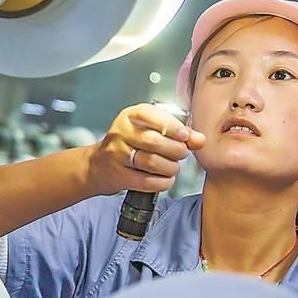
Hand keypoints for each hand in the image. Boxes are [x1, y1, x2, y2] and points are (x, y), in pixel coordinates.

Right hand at [85, 103, 205, 195]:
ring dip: (170, 167)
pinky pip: (146, 181)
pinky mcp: (118, 175)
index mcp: (129, 116)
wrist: (98, 165)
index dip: (171, 126)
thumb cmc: (127, 144)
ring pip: (151, 162)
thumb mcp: (148, 130)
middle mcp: (120, 133)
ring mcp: (117, 155)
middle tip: (181, 154)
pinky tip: (165, 179)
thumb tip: (200, 140)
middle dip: (175, 150)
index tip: (185, 135)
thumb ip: (176, 133)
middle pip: (154, 141)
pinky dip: (162, 182)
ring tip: (173, 167)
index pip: (150, 115)